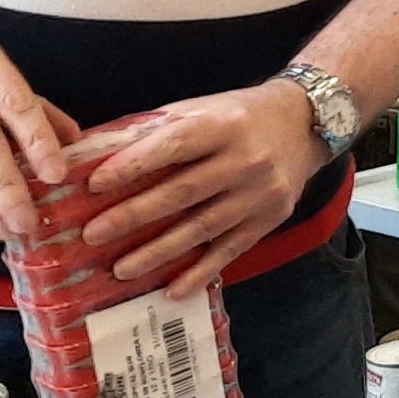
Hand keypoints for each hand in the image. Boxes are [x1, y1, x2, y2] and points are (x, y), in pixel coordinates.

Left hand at [80, 82, 330, 294]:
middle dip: (134, 215)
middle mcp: (246, 160)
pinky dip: (200, 273)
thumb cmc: (241, 115)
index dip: (134, 164)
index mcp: (224, 125)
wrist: (305, 124)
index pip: (174, 145)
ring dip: (159, 252)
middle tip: (93, 233)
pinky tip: (171, 290)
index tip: (94, 184)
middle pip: (184, 192)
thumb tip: (103, 152)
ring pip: (203, 228)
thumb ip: (161, 128)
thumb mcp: (204, 108)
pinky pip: (229, 251)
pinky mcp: (269, 220)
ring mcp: (260, 194)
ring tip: (121, 268)